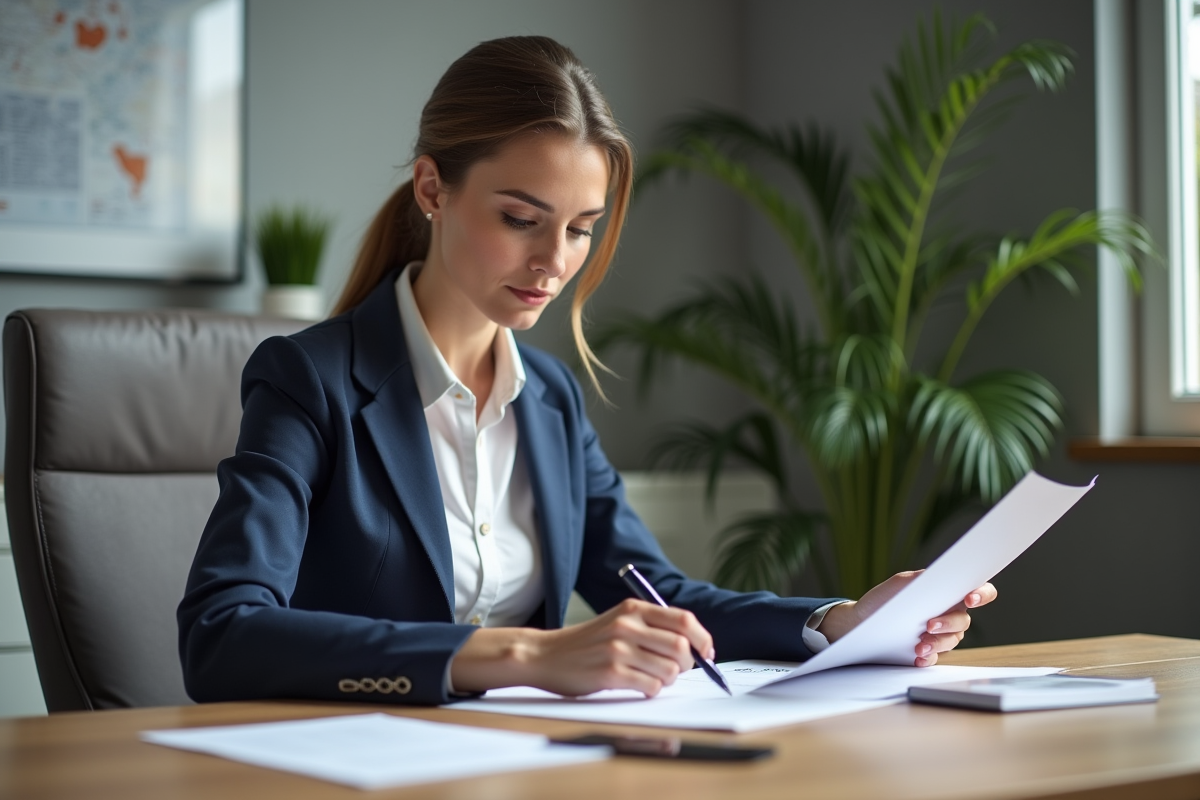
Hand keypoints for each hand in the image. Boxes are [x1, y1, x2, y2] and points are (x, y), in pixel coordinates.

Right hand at [450, 598, 713, 697]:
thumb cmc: (586, 642)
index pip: (684, 620)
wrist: (544, 655)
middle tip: (678, 671)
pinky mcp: (610, 673)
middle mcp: (628, 625)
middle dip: (688, 664)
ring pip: (669, 670)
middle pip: (682, 646)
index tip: (708, 653)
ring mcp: (618, 649)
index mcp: (633, 609)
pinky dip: (653, 690)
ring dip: (668, 680)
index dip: (703, 639)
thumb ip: (651, 627)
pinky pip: (650, 686)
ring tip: (653, 678)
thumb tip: (693, 646)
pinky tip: (641, 687)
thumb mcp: (618, 621)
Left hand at [816, 570, 996, 666]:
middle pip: (963, 620)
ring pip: (952, 641)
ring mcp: (940, 635)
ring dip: (937, 643)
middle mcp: (949, 615)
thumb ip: (919, 579)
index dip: (981, 594)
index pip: (978, 591)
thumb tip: (935, 576)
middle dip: (949, 623)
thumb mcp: (899, 584)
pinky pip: (936, 657)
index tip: (970, 599)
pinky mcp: (929, 652)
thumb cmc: (884, 599)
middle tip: (930, 624)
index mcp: (947, 593)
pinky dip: (928, 658)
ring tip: (918, 646)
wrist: (862, 621)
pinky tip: (917, 657)